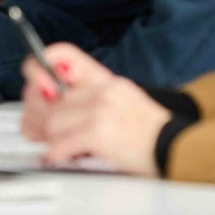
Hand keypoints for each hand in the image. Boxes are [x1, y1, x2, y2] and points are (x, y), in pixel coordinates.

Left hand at [18, 43, 168, 176]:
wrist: (178, 149)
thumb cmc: (150, 135)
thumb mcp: (122, 104)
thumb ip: (87, 102)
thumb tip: (48, 109)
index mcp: (106, 81)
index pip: (62, 56)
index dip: (39, 69)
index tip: (36, 85)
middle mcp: (102, 89)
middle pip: (50, 99)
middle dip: (41, 118)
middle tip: (42, 132)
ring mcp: (101, 109)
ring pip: (52, 122)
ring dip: (52, 140)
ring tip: (62, 148)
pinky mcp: (99, 132)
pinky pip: (60, 143)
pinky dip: (55, 154)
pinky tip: (58, 158)